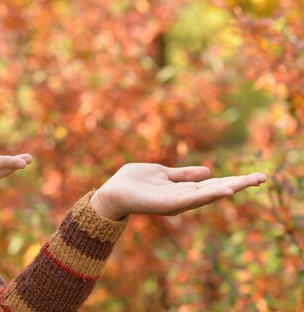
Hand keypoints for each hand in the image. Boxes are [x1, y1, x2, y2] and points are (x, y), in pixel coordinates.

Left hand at [89, 163, 266, 220]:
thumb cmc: (134, 182)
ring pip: (206, 195)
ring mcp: (176, 202)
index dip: (234, 180)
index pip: (213, 184)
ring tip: (247, 183)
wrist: (112, 192)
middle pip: (215, 190)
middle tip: (263, 178)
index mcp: (183, 189)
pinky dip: (206, 195)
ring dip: (227, 189)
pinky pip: (189, 200)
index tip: (256, 176)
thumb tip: (208, 171)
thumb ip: (183, 174)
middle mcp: (183, 198)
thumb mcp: (163, 173)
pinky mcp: (166, 205)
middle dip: (238, 184)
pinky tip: (222, 190)